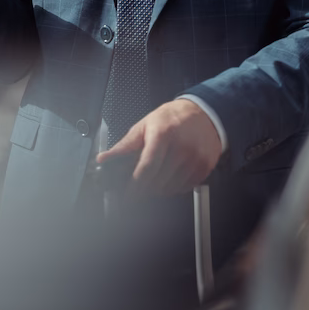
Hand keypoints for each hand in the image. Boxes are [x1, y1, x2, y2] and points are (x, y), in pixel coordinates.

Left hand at [98, 98, 221, 195]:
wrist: (203, 113)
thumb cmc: (172, 118)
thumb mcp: (145, 125)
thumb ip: (124, 145)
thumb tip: (103, 159)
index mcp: (163, 134)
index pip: (147, 168)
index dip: (134, 186)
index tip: (127, 196)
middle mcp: (182, 147)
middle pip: (158, 181)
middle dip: (144, 189)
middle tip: (139, 186)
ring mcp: (195, 158)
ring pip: (170, 188)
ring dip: (159, 189)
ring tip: (156, 177)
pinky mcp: (204, 167)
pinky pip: (184, 188)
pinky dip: (174, 187)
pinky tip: (171, 175)